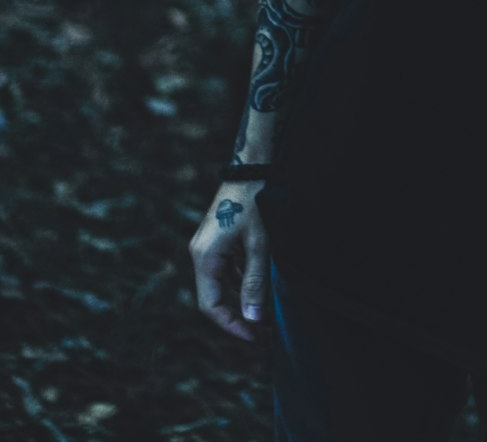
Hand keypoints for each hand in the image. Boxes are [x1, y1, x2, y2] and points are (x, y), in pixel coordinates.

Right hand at [188, 181, 269, 342]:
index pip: (211, 306)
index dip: (232, 325)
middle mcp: (201, 255)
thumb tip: (253, 318)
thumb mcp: (259, 244)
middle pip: (215, 298)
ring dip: (242, 302)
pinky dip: (243, 284)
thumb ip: (254, 282)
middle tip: (264, 332)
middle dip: (238, 317)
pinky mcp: (220, 242)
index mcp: (205, 257)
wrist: (252, 167)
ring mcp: (209, 249)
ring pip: (222, 286)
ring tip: (266, 316)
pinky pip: (228, 272)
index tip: (255, 337)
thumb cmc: (255, 202)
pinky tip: (262, 291)